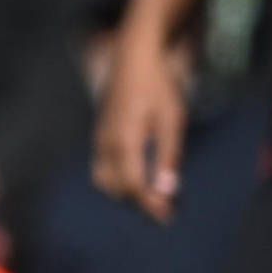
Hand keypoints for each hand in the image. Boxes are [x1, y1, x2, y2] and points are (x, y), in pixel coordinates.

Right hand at [93, 31, 188, 222]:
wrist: (134, 56)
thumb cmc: (157, 85)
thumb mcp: (171, 120)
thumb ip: (168, 157)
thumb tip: (167, 191)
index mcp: (124, 142)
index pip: (133, 186)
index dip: (150, 204)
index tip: (168, 216)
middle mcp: (106, 144)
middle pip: (115, 187)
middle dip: (137, 200)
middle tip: (164, 206)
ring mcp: (100, 137)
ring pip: (104, 178)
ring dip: (125, 191)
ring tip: (151, 192)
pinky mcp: (100, 132)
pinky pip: (103, 165)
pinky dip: (118, 177)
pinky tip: (139, 172)